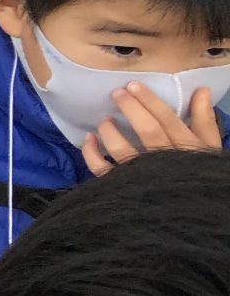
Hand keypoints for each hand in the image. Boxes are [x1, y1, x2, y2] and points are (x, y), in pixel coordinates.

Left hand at [82, 83, 221, 176]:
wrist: (192, 210)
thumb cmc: (197, 172)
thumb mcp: (207, 146)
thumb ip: (203, 120)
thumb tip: (201, 90)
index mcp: (188, 149)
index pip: (168, 120)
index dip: (150, 101)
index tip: (133, 85)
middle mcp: (165, 161)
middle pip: (147, 131)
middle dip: (131, 109)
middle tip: (117, 93)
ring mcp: (143, 176)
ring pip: (123, 151)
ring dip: (110, 131)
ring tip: (105, 120)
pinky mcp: (124, 188)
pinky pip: (103, 171)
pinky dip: (91, 154)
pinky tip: (89, 139)